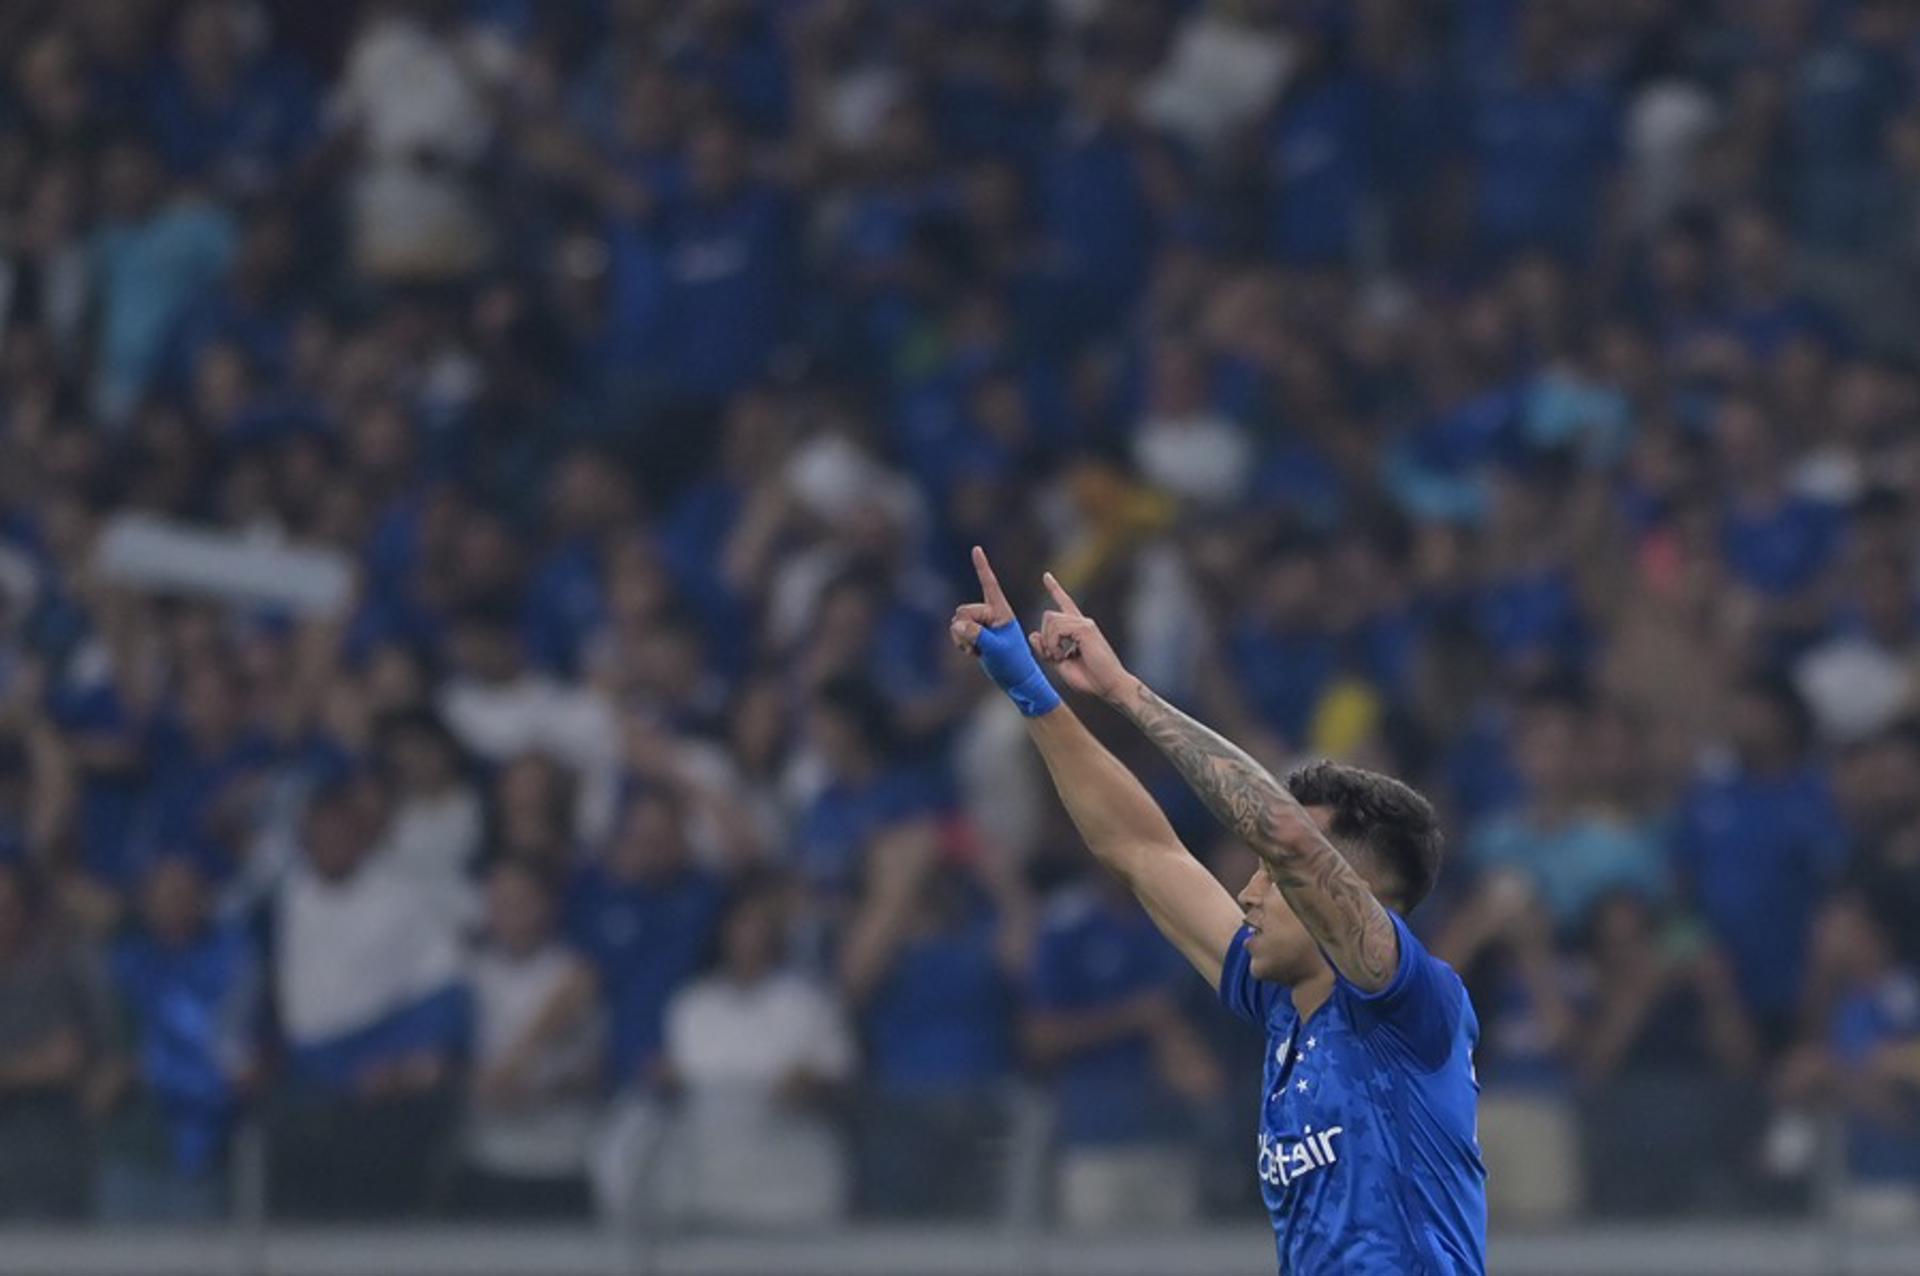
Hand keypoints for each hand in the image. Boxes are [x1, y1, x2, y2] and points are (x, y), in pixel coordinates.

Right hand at [948, 545, 1014, 652]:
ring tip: (980, 651)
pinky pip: (956, 632)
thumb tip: (956, 624)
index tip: (976, 548)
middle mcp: (991, 613)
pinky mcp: (975, 634)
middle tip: (981, 646)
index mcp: (1001, 611)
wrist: (1015, 679)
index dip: (982, 567)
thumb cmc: (1012, 662)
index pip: (989, 585)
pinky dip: (961, 643)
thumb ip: (976, 634)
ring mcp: (982, 624)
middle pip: (964, 611)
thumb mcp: (995, 649)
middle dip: (966, 628)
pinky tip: (974, 653)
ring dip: (963, 638)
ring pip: (957, 621)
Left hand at [1030, 573, 1136, 702]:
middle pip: (1049, 615)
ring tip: (1060, 658)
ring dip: (1049, 643)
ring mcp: (1084, 623)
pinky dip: (1054, 644)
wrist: (1109, 686)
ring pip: (1051, 620)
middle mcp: (1082, 622)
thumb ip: (1046, 649)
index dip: (1055, 589)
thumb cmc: (1089, 678)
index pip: (1065, 603)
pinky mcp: (1085, 629)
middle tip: (1053, 657)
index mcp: (1077, 629)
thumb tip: (1033, 634)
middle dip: (1044, 637)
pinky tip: (1063, 656)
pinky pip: (1058, 628)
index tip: (1046, 576)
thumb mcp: (1060, 664)